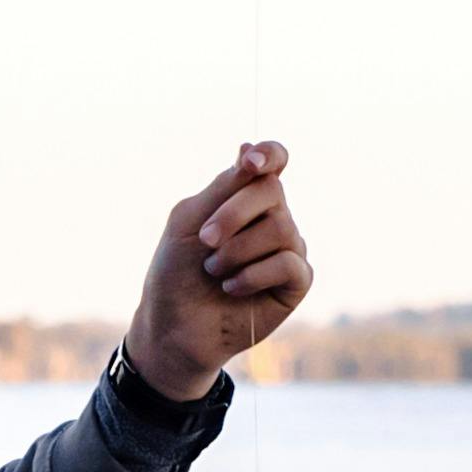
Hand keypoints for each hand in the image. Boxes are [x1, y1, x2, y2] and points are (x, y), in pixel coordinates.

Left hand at [129, 140, 314, 402]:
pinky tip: (232, 287)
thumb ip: (224, 186)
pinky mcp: (296, 282)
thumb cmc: (176, 272)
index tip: (249, 164)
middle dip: (233, 214)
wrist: (175, 326)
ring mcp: (287, 248)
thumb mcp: (190, 220)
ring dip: (238, 251)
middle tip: (205, 241)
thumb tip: (249, 145)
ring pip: (282, 228)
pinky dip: (253, 275)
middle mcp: (271, 217)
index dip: (269, 154)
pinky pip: (289, 263)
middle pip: (272, 191)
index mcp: (244, 196)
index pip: (273, 160)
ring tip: (215, 271)